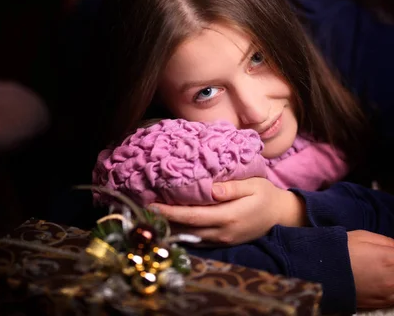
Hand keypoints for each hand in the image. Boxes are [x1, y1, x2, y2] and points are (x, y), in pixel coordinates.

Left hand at [150, 177, 306, 244]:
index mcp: (227, 216)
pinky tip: (174, 223)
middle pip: (187, 228)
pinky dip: (184, 232)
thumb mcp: (252, 185)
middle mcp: (222, 231)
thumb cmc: (265, 194)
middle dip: (165, 220)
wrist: (280, 215)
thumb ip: (231, 188)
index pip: (192, 216)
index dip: (170, 212)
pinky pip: (199, 239)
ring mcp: (222, 239)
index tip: (151, 205)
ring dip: (172, 227)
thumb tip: (210, 189)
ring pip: (191, 237)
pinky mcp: (224, 241)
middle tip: (145, 208)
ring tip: (154, 215)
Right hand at [348, 230, 393, 308]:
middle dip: (393, 265)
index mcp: (389, 259)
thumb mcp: (363, 236)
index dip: (393, 254)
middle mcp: (392, 279)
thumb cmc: (342, 249)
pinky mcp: (380, 305)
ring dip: (393, 278)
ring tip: (382, 271)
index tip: (389, 253)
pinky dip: (392, 290)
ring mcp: (387, 295)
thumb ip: (386, 241)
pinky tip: (383, 283)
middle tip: (386, 261)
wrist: (323, 271)